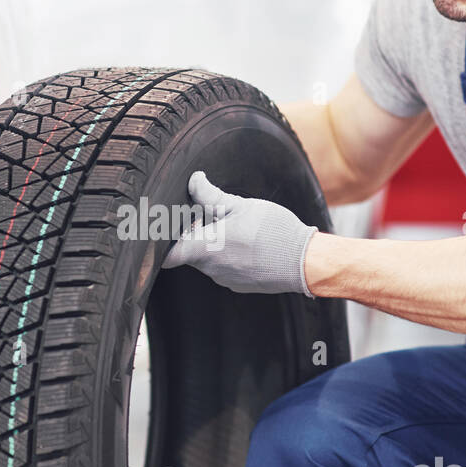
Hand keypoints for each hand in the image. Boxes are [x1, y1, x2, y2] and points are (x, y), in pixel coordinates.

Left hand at [162, 171, 317, 296]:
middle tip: (208, 216)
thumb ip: (211, 195)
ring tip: (233, 228)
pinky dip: (229, 256)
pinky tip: (247, 244)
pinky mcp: (239, 285)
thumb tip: (194, 180)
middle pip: (188, 252)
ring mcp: (225, 280)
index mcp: (204, 248)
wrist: (304, 262)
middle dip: (194, 234)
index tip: (166, 229)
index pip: (166, 255)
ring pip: (207, 260)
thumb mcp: (240, 206)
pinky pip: (224, 269)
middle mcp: (210, 269)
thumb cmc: (272, 232)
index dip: (161, 242)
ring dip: (212, 245)